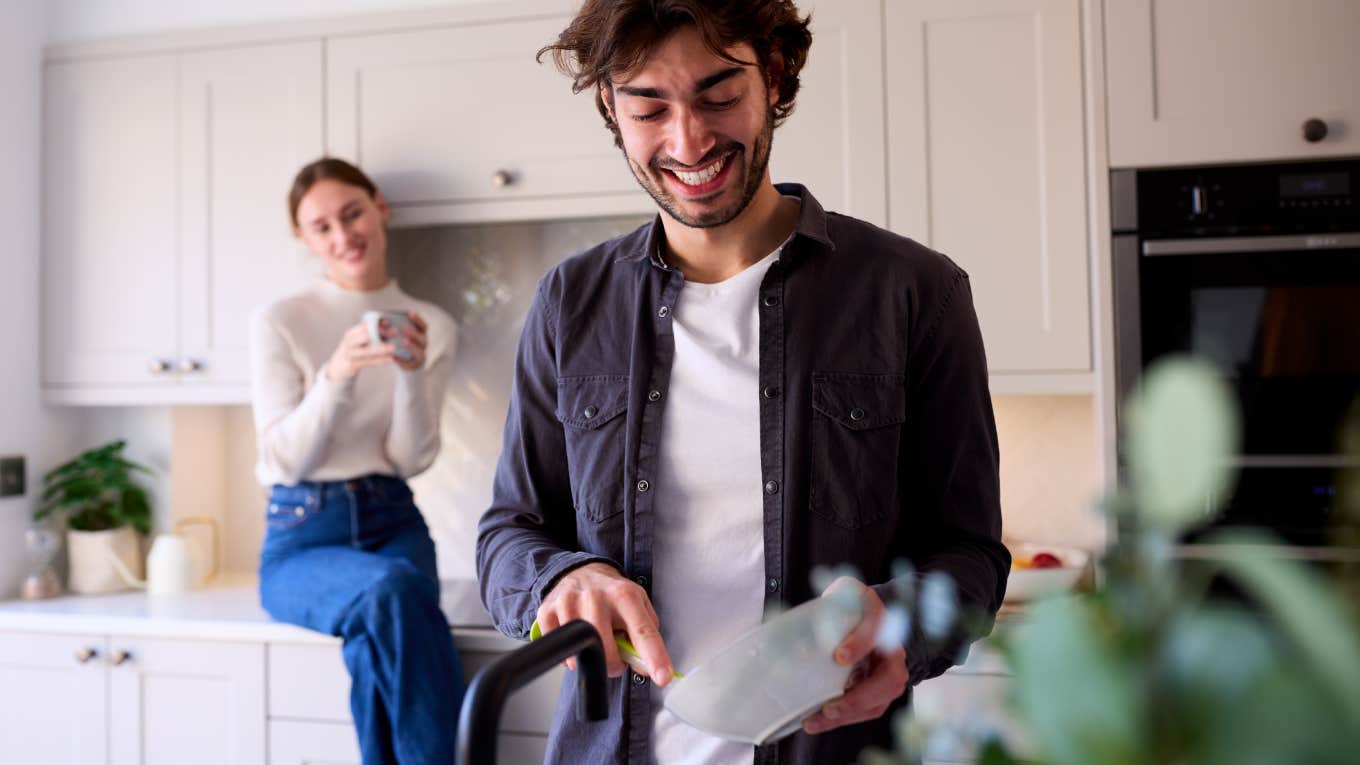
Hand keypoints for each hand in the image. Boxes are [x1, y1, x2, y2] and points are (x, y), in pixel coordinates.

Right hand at [325, 321, 395, 380]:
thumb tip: (386, 323)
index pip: (364, 325)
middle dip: (380, 334)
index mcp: (351, 333)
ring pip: (367, 350)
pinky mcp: (353, 364)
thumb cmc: (353, 351)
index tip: (388, 323)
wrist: (338, 367)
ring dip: (381, 348)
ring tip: (393, 347)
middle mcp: (349, 342)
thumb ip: (370, 333)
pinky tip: (391, 359)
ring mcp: (350, 354)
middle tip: (394, 333)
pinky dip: (380, 360)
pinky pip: (369, 362)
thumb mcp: (358, 340)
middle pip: (365, 336)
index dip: (376, 323)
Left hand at [391, 311, 427, 370]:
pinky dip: (402, 361)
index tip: (410, 313)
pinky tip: (394, 358)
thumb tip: (383, 322)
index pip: (423, 326)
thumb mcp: (397, 333)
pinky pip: (409, 363)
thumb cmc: (400, 342)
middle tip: (404, 328)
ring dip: (411, 346)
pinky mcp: (413, 365)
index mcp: (420, 334)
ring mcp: (420, 355)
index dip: (417, 319)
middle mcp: (423, 344)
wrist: (405, 360)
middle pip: (422, 338)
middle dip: (414, 333)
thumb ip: (391, 327)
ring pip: (419, 351)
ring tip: (404, 342)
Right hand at [536, 562, 674, 684]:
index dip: (654, 657)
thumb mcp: (638, 605)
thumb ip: (647, 634)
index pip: (643, 632)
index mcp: (624, 595)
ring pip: (580, 654)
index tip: (662, 677)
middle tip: (616, 661)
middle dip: (613, 666)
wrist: (581, 572)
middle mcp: (596, 597)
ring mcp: (569, 603)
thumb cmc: (612, 594)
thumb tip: (645, 666)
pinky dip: (570, 656)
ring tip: (595, 644)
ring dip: (589, 660)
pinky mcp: (547, 611)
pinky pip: (560, 650)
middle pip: (607, 650)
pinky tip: (577, 642)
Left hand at [803, 577, 909, 734]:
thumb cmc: (848, 606)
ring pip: (877, 703)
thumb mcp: (842, 594)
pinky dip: (843, 719)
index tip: (839, 657)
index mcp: (881, 621)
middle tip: (830, 707)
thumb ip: (831, 606)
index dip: (859, 645)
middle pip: (888, 681)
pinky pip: (865, 711)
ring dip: (847, 716)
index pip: (876, 633)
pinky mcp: (877, 693)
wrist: (862, 616)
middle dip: (859, 698)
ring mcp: (888, 676)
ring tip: (815, 721)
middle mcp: (893, 652)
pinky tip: (818, 721)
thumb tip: (798, 630)